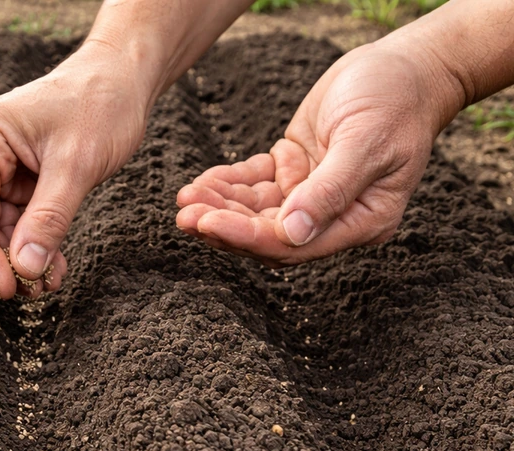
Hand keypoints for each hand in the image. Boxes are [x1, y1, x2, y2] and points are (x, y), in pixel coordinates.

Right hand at [0, 41, 149, 297]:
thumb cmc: (100, 104)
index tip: (7, 286)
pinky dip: (31, 252)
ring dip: (16, 262)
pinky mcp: (17, 186)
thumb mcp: (78, 163)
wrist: (121, 81)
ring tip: (47, 284)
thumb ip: (49, 217)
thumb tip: (25, 269)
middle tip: (27, 292)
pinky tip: (54, 270)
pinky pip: (15, 229)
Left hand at [176, 41, 457, 265]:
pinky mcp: (294, 170)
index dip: (246, 237)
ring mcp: (311, 194)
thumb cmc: (397, 100)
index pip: (292, 245)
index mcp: (360, 221)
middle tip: (184, 215)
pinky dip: (228, 184)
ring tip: (185, 198)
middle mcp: (332, 216)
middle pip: (266, 234)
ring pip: (255, 212)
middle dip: (223, 225)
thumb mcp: (366, 142)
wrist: (405, 65)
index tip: (208, 224)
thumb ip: (329, 190)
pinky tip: (201, 183)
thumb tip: (293, 234)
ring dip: (219, 206)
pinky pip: (255, 185)